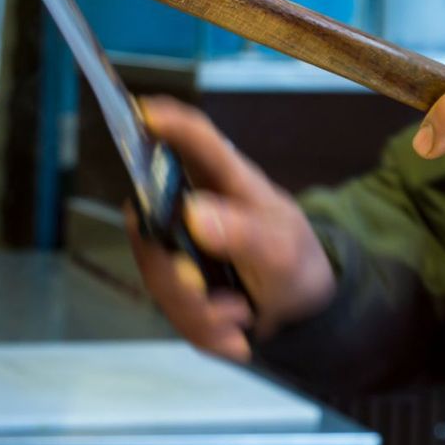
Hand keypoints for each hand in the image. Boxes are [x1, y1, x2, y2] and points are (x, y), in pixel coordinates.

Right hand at [126, 96, 335, 362]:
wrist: (302, 316)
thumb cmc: (297, 264)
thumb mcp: (283, 252)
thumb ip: (243, 234)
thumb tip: (192, 215)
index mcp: (226, 183)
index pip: (195, 139)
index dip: (167, 122)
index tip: (143, 112)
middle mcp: (191, 207)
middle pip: (150, 220)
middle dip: (172, 269)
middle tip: (201, 290)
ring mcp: (178, 248)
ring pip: (157, 274)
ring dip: (199, 309)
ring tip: (240, 316)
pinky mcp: (174, 285)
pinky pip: (171, 311)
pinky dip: (207, 330)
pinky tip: (237, 332)